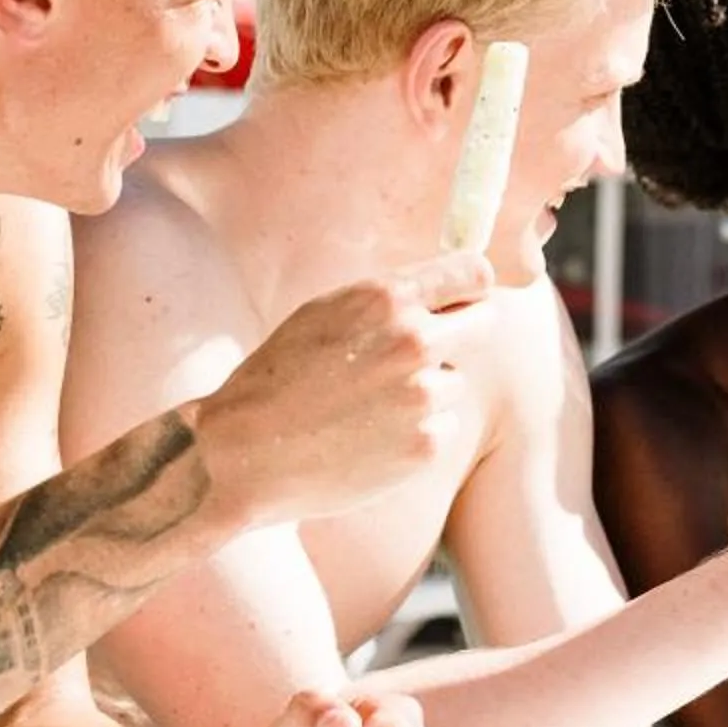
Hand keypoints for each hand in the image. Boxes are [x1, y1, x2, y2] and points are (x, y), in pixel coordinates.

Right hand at [200, 251, 493, 524]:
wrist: (244, 452)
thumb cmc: (280, 377)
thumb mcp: (327, 314)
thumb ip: (387, 300)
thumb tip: (443, 289)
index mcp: (387, 299)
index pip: (473, 274)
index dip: (471, 286)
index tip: (466, 297)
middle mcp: (413, 342)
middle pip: (482, 323)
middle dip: (460, 333)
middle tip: (420, 356)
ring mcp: (422, 397)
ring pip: (453, 382)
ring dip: (426, 391)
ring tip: (370, 407)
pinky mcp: (425, 446)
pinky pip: (442, 428)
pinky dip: (415, 434)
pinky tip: (370, 439)